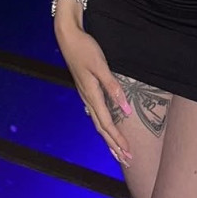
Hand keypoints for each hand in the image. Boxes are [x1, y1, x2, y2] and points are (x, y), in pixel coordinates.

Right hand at [56, 24, 133, 165]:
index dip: (118, 139)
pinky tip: (104, 127)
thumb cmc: (85, 49)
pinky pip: (95, 113)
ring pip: (98, 122)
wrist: (68, 37)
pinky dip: (103, 125)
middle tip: (126, 160)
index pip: (107, 124)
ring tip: (117, 151)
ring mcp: (85, 94)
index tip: (128, 153)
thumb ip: (113, 87)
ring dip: (109, 137)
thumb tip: (125, 108)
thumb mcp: (100, 66)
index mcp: (92, 95)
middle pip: (102, 128)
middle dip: (114, 145)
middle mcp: (88, 98)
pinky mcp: (85, 89)